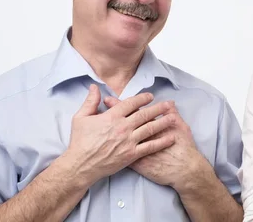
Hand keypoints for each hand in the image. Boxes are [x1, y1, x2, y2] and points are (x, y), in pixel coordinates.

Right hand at [61, 84, 176, 185]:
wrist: (80, 165)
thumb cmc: (79, 142)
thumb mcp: (80, 118)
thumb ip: (90, 101)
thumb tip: (95, 87)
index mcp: (111, 117)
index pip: (131, 103)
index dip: (142, 98)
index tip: (150, 96)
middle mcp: (122, 127)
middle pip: (144, 114)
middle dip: (158, 108)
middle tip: (168, 104)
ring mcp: (128, 141)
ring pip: (150, 128)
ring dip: (163, 122)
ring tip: (173, 117)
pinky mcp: (131, 154)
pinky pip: (150, 147)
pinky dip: (162, 142)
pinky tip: (171, 138)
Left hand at [104, 97, 207, 193]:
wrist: (183, 169)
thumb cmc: (184, 148)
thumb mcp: (182, 127)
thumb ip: (174, 114)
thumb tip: (170, 103)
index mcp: (150, 125)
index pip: (132, 111)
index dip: (119, 105)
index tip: (108, 99)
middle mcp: (141, 135)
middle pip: (122, 121)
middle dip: (109, 114)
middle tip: (97, 107)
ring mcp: (137, 149)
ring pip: (119, 137)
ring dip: (108, 130)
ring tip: (97, 123)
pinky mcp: (136, 162)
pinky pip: (121, 154)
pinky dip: (112, 149)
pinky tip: (104, 146)